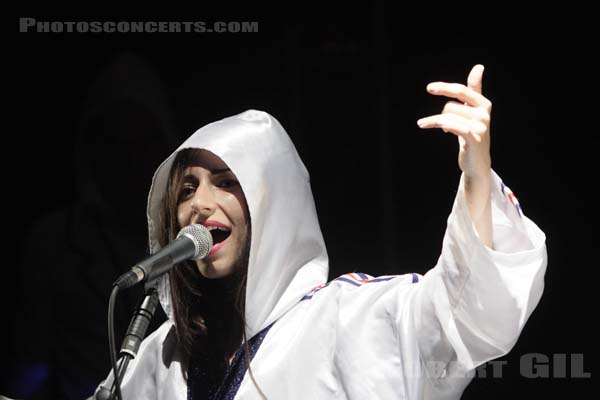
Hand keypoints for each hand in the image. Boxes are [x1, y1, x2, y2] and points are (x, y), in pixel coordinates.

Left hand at [417, 64, 491, 179]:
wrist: (477, 161)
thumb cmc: (472, 133)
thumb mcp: (473, 110)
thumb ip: (475, 89)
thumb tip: (479, 66)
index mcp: (483, 104)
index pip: (462, 90)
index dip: (445, 88)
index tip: (429, 89)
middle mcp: (484, 113)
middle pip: (450, 106)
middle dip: (441, 114)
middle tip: (436, 123)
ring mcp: (480, 126)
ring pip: (448, 116)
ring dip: (436, 122)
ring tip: (436, 128)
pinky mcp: (474, 138)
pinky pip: (451, 126)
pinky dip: (437, 124)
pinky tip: (427, 125)